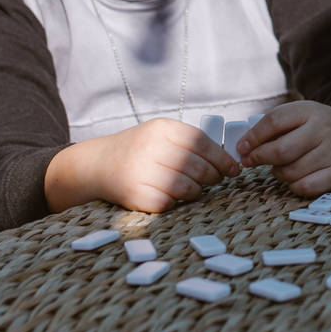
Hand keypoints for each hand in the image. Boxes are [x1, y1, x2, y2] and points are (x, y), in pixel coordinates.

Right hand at [46, 117, 243, 213]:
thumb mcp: (161, 135)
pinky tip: (172, 196)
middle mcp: (151, 148)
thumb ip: (190, 143)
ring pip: (187, 187)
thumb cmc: (139, 150)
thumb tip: (228, 162)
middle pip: (197, 166)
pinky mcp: (136, 194)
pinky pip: (170, 202)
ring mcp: (142, 172)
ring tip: (194, 189)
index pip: (201, 143)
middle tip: (216, 180)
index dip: (221, 158)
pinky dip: (176, 202)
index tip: (233, 169)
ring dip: (197, 191)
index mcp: (161, 128)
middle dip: (213, 176)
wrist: (97, 165)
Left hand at [239, 102, 330, 196]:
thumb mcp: (302, 115)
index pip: (274, 121)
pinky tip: (295, 179)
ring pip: (292, 171)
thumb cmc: (321, 128)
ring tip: (280, 167)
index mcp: (310, 110)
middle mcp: (324, 129)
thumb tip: (244, 146)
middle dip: (259, 158)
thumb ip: (276, 125)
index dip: (253, 137)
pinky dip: (294, 186)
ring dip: (278, 173)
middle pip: (281, 150)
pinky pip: (307, 187)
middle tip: (250, 161)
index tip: (242, 147)